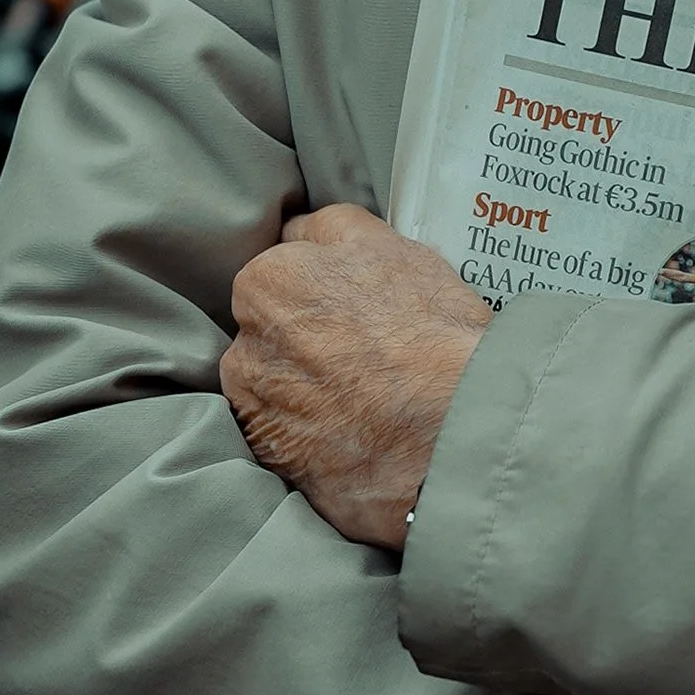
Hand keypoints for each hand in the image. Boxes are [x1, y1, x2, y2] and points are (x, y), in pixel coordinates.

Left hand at [221, 205, 492, 550]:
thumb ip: (329, 229)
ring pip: (275, 387)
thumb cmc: (426, 326)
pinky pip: (285, 439)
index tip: (354, 305)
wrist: (450, 427)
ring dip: (303, 389)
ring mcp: (254, 412)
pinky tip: (354, 432)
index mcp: (264, 283)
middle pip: (272, 333)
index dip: (322, 288)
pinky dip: (310, 435)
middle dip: (305, 338)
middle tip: (365, 351)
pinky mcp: (273, 464)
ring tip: (363, 398)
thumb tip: (298, 232)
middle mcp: (244, 348)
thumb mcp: (388, 244)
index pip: (281, 273)